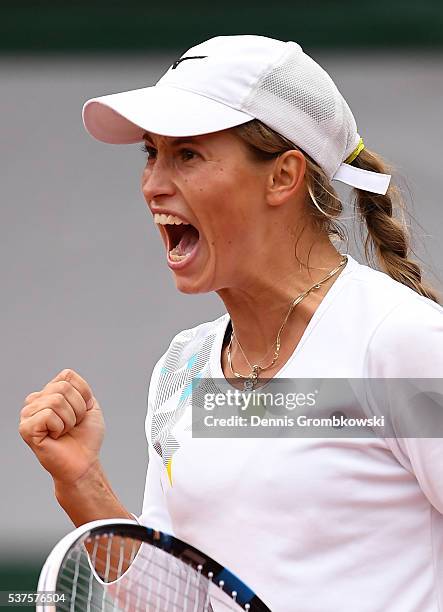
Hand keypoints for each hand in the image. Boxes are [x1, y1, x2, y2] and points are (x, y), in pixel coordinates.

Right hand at [19, 369, 104, 483]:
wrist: (84, 461)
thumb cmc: (85, 436)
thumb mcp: (90, 405)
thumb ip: (79, 387)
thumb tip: (65, 376)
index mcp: (48, 392)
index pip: (67, 375)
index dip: (82, 394)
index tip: (81, 411)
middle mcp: (35, 400)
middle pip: (63, 388)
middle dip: (78, 408)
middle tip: (73, 424)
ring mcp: (28, 414)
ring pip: (56, 401)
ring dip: (70, 420)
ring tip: (64, 431)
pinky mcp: (26, 429)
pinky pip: (48, 415)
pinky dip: (59, 427)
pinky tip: (55, 437)